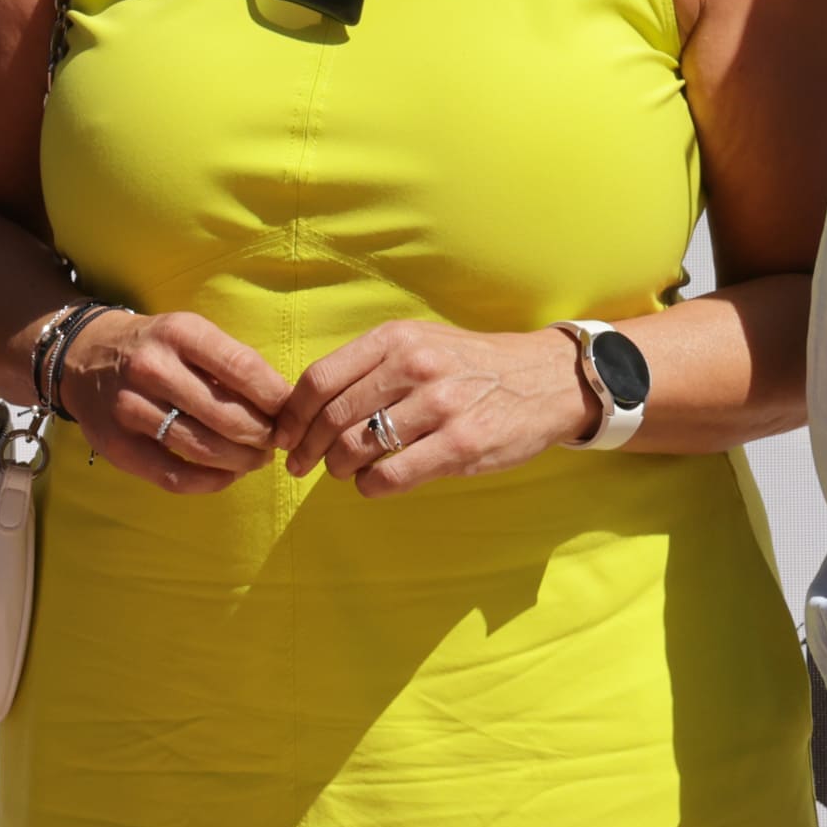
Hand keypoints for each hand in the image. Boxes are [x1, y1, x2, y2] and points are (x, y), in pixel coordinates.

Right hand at [60, 308, 289, 494]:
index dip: (276, 397)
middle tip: (276, 441)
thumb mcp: (190, 335)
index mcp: (178, 333)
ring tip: (257, 459)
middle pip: (226, 415)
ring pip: (203, 448)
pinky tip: (227, 475)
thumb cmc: (155, 348)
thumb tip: (285, 404)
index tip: (292, 412)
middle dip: (263, 435)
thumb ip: (232, 364)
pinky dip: (210, 482)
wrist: (84, 356)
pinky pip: (174, 476)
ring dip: (242, 460)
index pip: (242, 368)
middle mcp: (151, 368)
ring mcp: (129, 408)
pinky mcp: (117, 445)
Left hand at [270, 322, 597, 495]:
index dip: (292, 415)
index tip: (283, 436)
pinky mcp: (462, 445)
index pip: (320, 379)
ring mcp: (440, 406)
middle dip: (307, 449)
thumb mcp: (420, 342)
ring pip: (357, 449)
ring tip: (344, 471)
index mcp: (396, 339)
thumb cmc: (470, 365)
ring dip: (339, 469)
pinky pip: (392, 476)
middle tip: (302, 465)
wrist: (544, 380)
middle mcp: (415, 366)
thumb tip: (307, 406)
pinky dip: (371, 487)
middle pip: (332, 417)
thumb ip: (369, 366)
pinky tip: (374, 484)